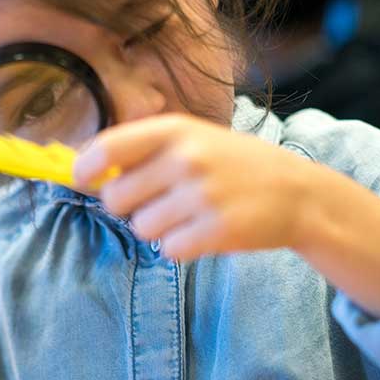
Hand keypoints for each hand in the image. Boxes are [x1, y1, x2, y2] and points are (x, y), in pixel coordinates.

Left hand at [74, 114, 314, 259]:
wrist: (298, 193)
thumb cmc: (235, 164)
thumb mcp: (194, 138)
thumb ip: (144, 149)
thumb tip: (82, 166)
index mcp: (175, 130)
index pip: (107, 148)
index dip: (84, 169)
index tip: (81, 180)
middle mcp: (186, 158)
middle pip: (116, 198)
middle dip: (128, 206)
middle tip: (158, 201)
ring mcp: (203, 195)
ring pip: (141, 228)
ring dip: (158, 229)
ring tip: (188, 215)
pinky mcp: (217, 230)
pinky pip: (169, 250)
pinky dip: (180, 247)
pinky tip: (203, 232)